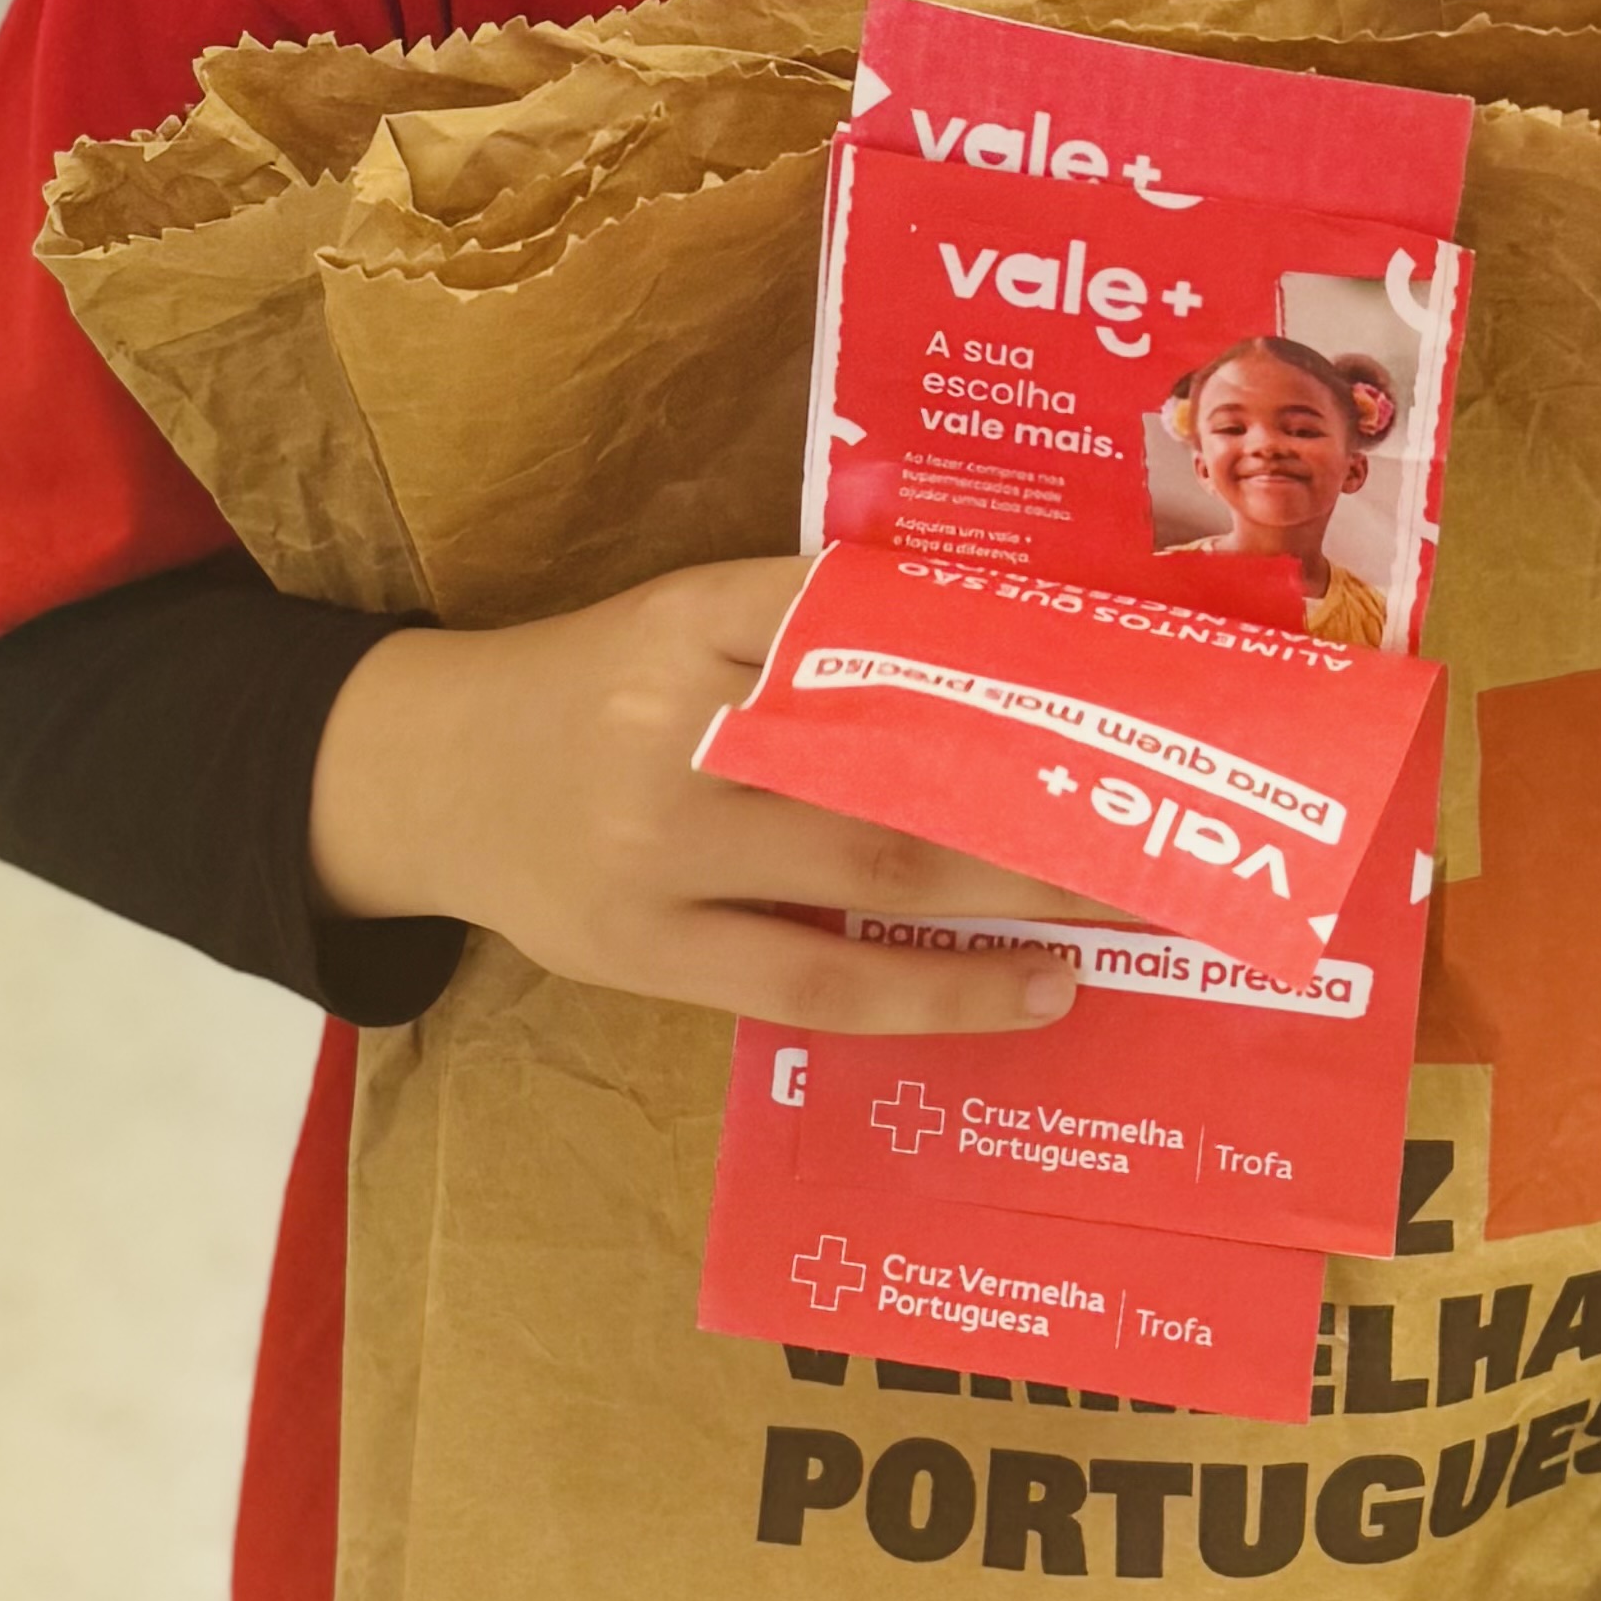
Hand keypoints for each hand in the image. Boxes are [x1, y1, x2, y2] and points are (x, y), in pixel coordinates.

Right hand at [307, 554, 1111, 1031]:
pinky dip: (938, 989)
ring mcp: (657, 848)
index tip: (1118, 674)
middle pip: (897, 751)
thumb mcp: (682, 618)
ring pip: (874, 869)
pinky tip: (1033, 986)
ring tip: (1139, 900)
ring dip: (1024, 891)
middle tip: (1172, 803)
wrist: (428, 776)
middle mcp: (674, 723)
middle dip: (1046, 785)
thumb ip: (814, 629)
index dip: (1001, 649)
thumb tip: (1011, 643)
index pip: (871, 616)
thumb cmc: (593, 689)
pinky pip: (818, 980)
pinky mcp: (646, 952)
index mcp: (693, 611)